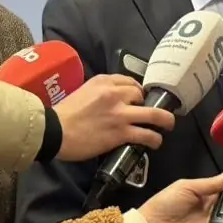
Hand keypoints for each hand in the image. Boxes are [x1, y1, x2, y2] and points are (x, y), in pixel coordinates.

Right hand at [54, 74, 175, 160]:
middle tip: (152, 113)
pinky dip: (154, 138)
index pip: (129, 82)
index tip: (139, 99)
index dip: (137, 91)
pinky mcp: (121, 132)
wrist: (54, 131)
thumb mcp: (83, 91)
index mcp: (104, 81)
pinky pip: (146, 134)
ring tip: (167, 126)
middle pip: (142, 95)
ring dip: (164, 121)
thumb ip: (100, 92)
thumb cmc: (64, 113)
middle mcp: (115, 94)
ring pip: (154, 114)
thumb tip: (114, 100)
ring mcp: (120, 113)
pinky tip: (156, 141)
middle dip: (149, 104)